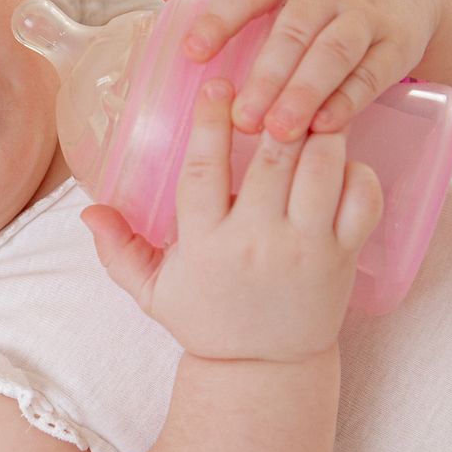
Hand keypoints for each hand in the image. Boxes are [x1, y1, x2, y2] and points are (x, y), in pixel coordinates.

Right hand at [79, 78, 382, 363]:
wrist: (264, 372)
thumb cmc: (208, 321)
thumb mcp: (152, 291)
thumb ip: (118, 250)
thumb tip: (88, 210)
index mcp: (207, 243)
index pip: (206, 170)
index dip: (211, 122)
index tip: (216, 84)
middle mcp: (259, 242)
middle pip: (272, 159)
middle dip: (275, 111)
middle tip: (275, 79)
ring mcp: (307, 248)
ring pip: (324, 168)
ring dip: (319, 131)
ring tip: (310, 108)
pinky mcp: (344, 256)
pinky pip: (364, 199)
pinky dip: (358, 170)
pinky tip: (341, 159)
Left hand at [155, 0, 442, 140]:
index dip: (220, 19)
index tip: (192, 51)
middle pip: (293, 32)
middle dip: (267, 76)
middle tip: (239, 119)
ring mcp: (366, 14)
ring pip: (334, 55)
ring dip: (305, 94)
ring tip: (277, 133)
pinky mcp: (398, 43)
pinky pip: (372, 75)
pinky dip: (349, 102)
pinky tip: (325, 128)